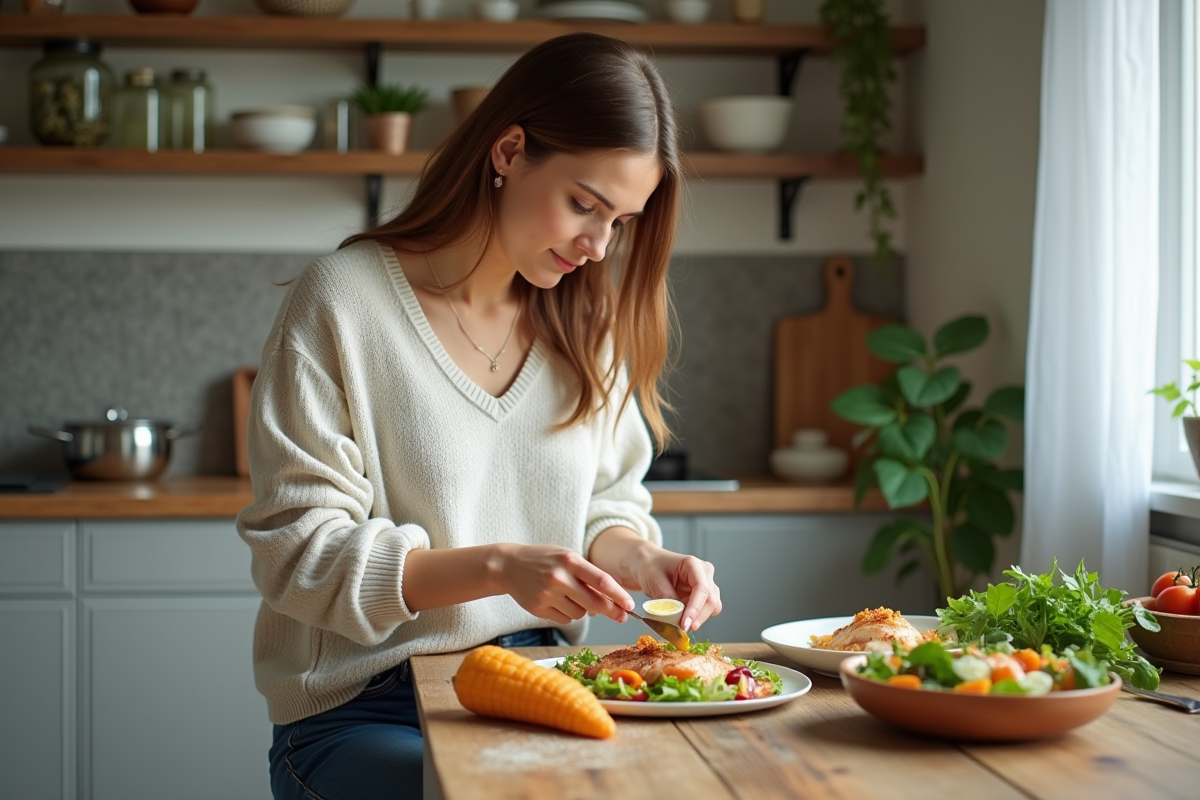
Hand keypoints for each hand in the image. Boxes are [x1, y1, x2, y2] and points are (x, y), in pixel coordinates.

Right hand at [493, 544, 633, 624]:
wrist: (508, 566)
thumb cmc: (544, 560)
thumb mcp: (567, 558)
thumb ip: (588, 575)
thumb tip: (612, 599)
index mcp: (569, 560)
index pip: (601, 581)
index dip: (619, 595)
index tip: (630, 605)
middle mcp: (559, 578)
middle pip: (594, 602)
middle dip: (612, 611)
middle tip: (622, 616)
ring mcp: (547, 595)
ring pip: (580, 613)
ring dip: (584, 610)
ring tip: (571, 596)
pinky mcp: (538, 609)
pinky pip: (566, 619)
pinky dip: (569, 614)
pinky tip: (558, 602)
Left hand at [629, 548, 721, 632]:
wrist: (647, 564)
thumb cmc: (650, 567)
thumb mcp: (654, 581)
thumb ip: (667, 599)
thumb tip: (677, 619)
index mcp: (693, 564)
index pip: (701, 589)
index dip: (695, 609)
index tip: (685, 625)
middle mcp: (704, 573)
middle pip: (711, 600)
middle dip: (698, 617)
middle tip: (682, 629)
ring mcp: (706, 583)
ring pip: (712, 607)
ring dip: (698, 618)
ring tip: (679, 620)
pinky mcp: (703, 595)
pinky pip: (705, 611)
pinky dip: (695, 617)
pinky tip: (681, 616)